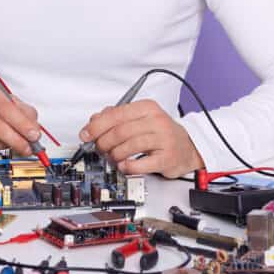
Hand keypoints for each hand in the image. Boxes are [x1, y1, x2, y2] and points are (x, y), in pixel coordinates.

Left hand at [79, 100, 204, 178]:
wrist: (187, 148)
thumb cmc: (160, 133)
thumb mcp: (140, 119)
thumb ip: (117, 117)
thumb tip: (94, 122)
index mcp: (147, 108)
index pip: (116, 114)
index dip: (97, 126)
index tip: (86, 134)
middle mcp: (156, 121)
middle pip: (120, 131)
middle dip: (103, 142)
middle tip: (99, 148)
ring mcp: (163, 139)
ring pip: (129, 146)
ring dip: (114, 154)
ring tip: (112, 157)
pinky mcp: (167, 158)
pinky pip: (141, 164)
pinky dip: (127, 166)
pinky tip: (124, 165)